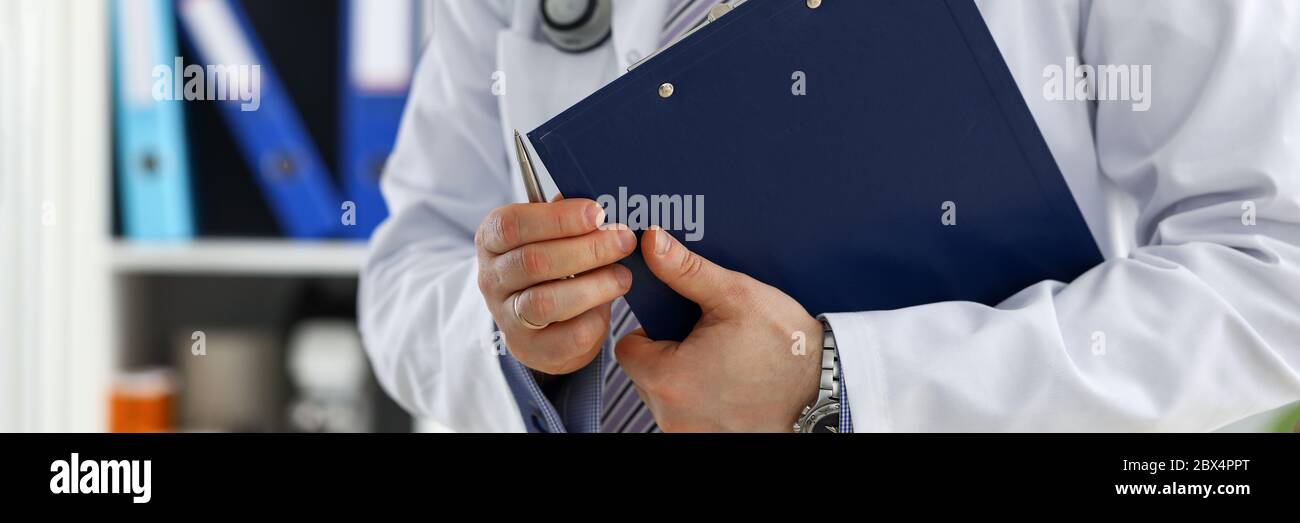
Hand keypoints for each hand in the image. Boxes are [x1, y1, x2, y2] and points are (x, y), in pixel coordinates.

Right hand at [476, 198, 636, 374]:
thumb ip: (568, 217)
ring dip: (594, 285)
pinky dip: (595, 319)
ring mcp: (507, 317)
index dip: (558, 218)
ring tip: (623, 276)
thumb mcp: (551, 234)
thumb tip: (600, 202)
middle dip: (587, 249)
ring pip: (546, 302)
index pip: (512, 224)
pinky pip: (567, 336)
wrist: (542, 325)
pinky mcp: (531, 349)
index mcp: (492, 240)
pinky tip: (608, 305)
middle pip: (534, 261)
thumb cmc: (552, 266)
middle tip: (623, 241)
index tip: (598, 213)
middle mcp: (491, 279)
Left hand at [616, 227, 823, 431]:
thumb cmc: (784, 344)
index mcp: (668, 378)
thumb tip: (651, 241)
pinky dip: (703, 400)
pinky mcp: (707, 442)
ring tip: (723, 362)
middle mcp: (672, 415)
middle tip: (709, 341)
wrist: (827, 387)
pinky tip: (730, 384)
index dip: (651, 330)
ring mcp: (688, 433)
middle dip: (669, 354)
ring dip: (685, 379)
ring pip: (666, 396)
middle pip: (646, 374)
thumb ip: (684, 270)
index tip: (681, 324)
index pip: (628, 348)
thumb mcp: (733, 295)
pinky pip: (688, 415)